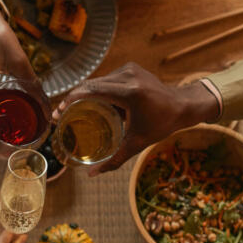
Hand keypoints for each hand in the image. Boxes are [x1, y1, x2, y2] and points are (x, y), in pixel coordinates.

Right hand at [55, 63, 218, 174]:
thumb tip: (92, 175)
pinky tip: (89, 102)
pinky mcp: (130, 68)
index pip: (91, 91)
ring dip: (84, 93)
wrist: (183, 105)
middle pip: (90, 85)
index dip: (70, 100)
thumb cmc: (162, 124)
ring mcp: (129, 69)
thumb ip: (114, 160)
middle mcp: (128, 76)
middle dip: (72, 98)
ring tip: (72, 109)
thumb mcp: (138, 143)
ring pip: (97, 81)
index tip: (59, 113)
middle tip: (61, 113)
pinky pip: (106, 79)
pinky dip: (96, 90)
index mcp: (129, 92)